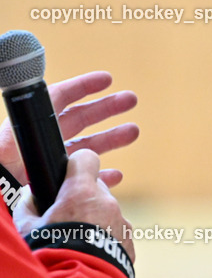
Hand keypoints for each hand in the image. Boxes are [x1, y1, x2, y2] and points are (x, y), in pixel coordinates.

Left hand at [0, 71, 138, 185]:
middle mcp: (34, 153)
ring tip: (133, 131)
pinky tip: (115, 175)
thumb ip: (13, 133)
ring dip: (109, 139)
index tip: (106, 79)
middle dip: (104, 109)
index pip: (54, 103)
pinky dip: (99, 177)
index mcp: (22, 138)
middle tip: (130, 99)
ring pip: (82, 151)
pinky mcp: (51, 197)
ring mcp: (43, 175)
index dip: (80, 88)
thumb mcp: (2, 151)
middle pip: (74, 122)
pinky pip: (79, 184)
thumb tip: (28, 88)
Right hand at [14, 148, 134, 260]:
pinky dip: (106, 238)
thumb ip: (29, 206)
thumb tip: (31, 195)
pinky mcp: (130, 240)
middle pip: (96, 188)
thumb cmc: (50, 254)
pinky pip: (117, 232)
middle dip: (83, 198)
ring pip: (107, 212)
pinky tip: (92, 252)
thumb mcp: (27, 228)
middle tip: (67, 217)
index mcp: (81, 192)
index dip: (77, 165)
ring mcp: (121, 221)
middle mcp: (106, 202)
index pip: (86, 159)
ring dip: (95, 220)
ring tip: (78, 241)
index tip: (70, 174)